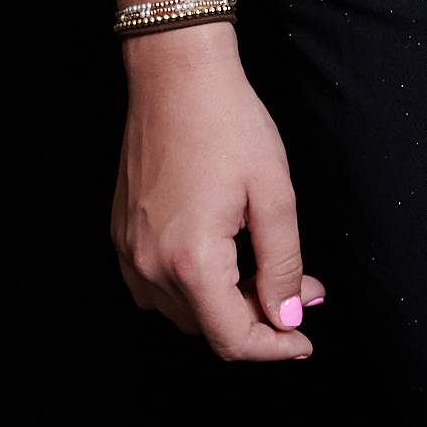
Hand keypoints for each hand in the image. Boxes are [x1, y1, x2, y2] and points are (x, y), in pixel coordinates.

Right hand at [110, 26, 326, 359]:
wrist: (176, 79)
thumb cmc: (228, 125)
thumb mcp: (274, 195)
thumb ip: (283, 264)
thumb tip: (289, 315)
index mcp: (190, 261)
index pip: (233, 339)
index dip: (275, 348)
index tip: (304, 341)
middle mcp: (150, 266)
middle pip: (210, 328)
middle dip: (260, 318)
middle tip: (302, 287)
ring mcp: (129, 253)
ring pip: (184, 312)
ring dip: (228, 304)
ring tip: (267, 267)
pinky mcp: (122, 237)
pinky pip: (158, 287)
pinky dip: (196, 287)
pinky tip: (226, 257)